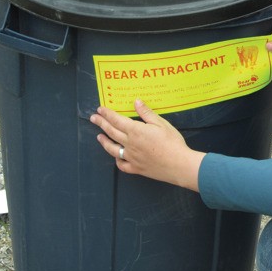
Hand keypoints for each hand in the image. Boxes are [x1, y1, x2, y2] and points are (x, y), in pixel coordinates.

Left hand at [90, 99, 204, 190]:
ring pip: (112, 149)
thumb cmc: (172, 142)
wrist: (178, 165)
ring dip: (104, 141)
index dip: (107, 114)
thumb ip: (146, 113)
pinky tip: (116, 157)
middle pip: (111, 132)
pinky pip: (122, 164)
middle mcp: (130, 144)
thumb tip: (136, 102)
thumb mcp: (161, 123)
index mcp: (135, 131)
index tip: (100, 109)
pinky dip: (117, 159)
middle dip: (101, 124)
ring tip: (99, 137)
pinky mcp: (136, 168)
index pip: (116, 120)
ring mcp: (131, 157)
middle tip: (93, 118)